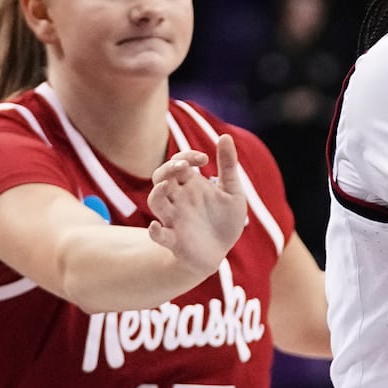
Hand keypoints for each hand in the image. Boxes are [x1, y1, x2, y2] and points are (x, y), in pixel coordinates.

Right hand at [146, 135, 247, 274]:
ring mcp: (174, 219)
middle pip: (160, 177)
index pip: (179, 162)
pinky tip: (156, 227)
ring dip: (157, 193)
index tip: (205, 159)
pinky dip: (154, 231)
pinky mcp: (174, 240)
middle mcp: (178, 199)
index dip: (187, 156)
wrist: (222, 251)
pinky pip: (159, 235)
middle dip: (168, 169)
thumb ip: (228, 166)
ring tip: (166, 187)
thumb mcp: (232, 192)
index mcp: (191, 185)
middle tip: (184, 167)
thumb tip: (225, 135)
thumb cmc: (225, 220)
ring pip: (155, 201)